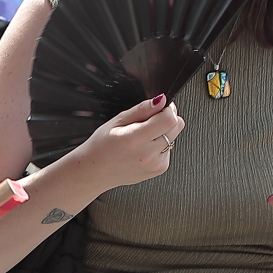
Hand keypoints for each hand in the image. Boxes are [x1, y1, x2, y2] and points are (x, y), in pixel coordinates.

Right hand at [69, 93, 185, 190]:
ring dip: (163, 132)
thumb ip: (142, 109)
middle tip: (148, 121)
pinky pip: (169, 150)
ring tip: (142, 137)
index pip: (169, 119)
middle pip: (176, 127)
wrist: (96, 171)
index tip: (160, 107)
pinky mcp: (159, 169)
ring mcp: (156, 164)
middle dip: (167, 119)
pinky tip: (143, 147)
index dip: (168, 109)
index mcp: (135, 139)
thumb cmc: (101, 147)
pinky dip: (160, 145)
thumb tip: (160, 101)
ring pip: (174, 138)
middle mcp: (148, 154)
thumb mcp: (117, 121)